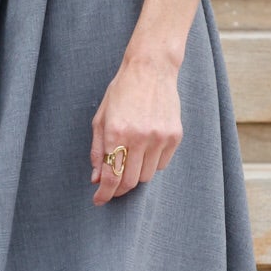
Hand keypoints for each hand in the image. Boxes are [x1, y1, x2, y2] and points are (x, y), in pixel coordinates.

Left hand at [89, 48, 183, 205]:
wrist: (151, 69)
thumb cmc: (122, 92)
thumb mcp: (101, 118)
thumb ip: (97, 150)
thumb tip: (96, 178)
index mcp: (117, 132)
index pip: (112, 176)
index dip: (105, 193)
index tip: (99, 201)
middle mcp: (139, 137)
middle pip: (130, 181)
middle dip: (119, 189)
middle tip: (113, 186)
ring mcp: (160, 137)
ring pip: (146, 176)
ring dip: (135, 174)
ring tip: (130, 160)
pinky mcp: (174, 136)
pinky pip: (162, 164)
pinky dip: (151, 163)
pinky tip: (146, 149)